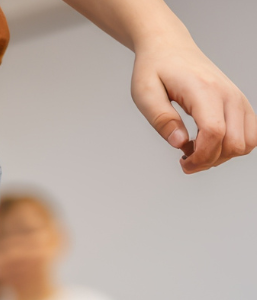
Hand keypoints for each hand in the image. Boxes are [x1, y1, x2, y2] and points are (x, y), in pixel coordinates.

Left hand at [131, 35, 256, 172]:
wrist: (170, 46)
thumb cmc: (155, 68)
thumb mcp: (144, 93)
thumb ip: (161, 119)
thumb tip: (179, 143)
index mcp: (204, 90)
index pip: (215, 132)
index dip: (200, 156)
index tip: (182, 163)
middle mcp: (228, 94)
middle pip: (235, 143)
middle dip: (209, 160)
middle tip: (184, 158)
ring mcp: (238, 98)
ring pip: (248, 142)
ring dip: (222, 155)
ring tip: (196, 148)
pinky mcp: (240, 103)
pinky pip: (250, 134)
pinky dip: (232, 145)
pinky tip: (207, 142)